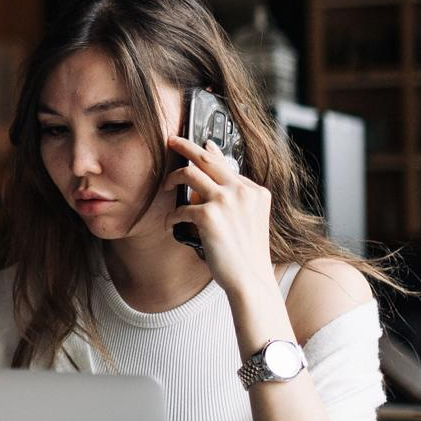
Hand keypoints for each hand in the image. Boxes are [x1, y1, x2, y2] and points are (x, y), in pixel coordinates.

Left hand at [166, 133, 272, 296]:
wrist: (250, 279)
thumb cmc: (247, 253)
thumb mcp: (249, 218)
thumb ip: (235, 197)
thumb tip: (215, 178)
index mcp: (255, 191)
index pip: (226, 164)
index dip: (208, 153)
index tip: (199, 146)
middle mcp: (243, 191)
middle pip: (207, 158)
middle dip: (185, 145)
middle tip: (171, 140)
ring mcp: (227, 201)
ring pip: (189, 175)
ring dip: (172, 179)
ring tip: (165, 186)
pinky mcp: (209, 216)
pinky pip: (181, 207)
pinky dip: (172, 216)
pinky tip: (169, 224)